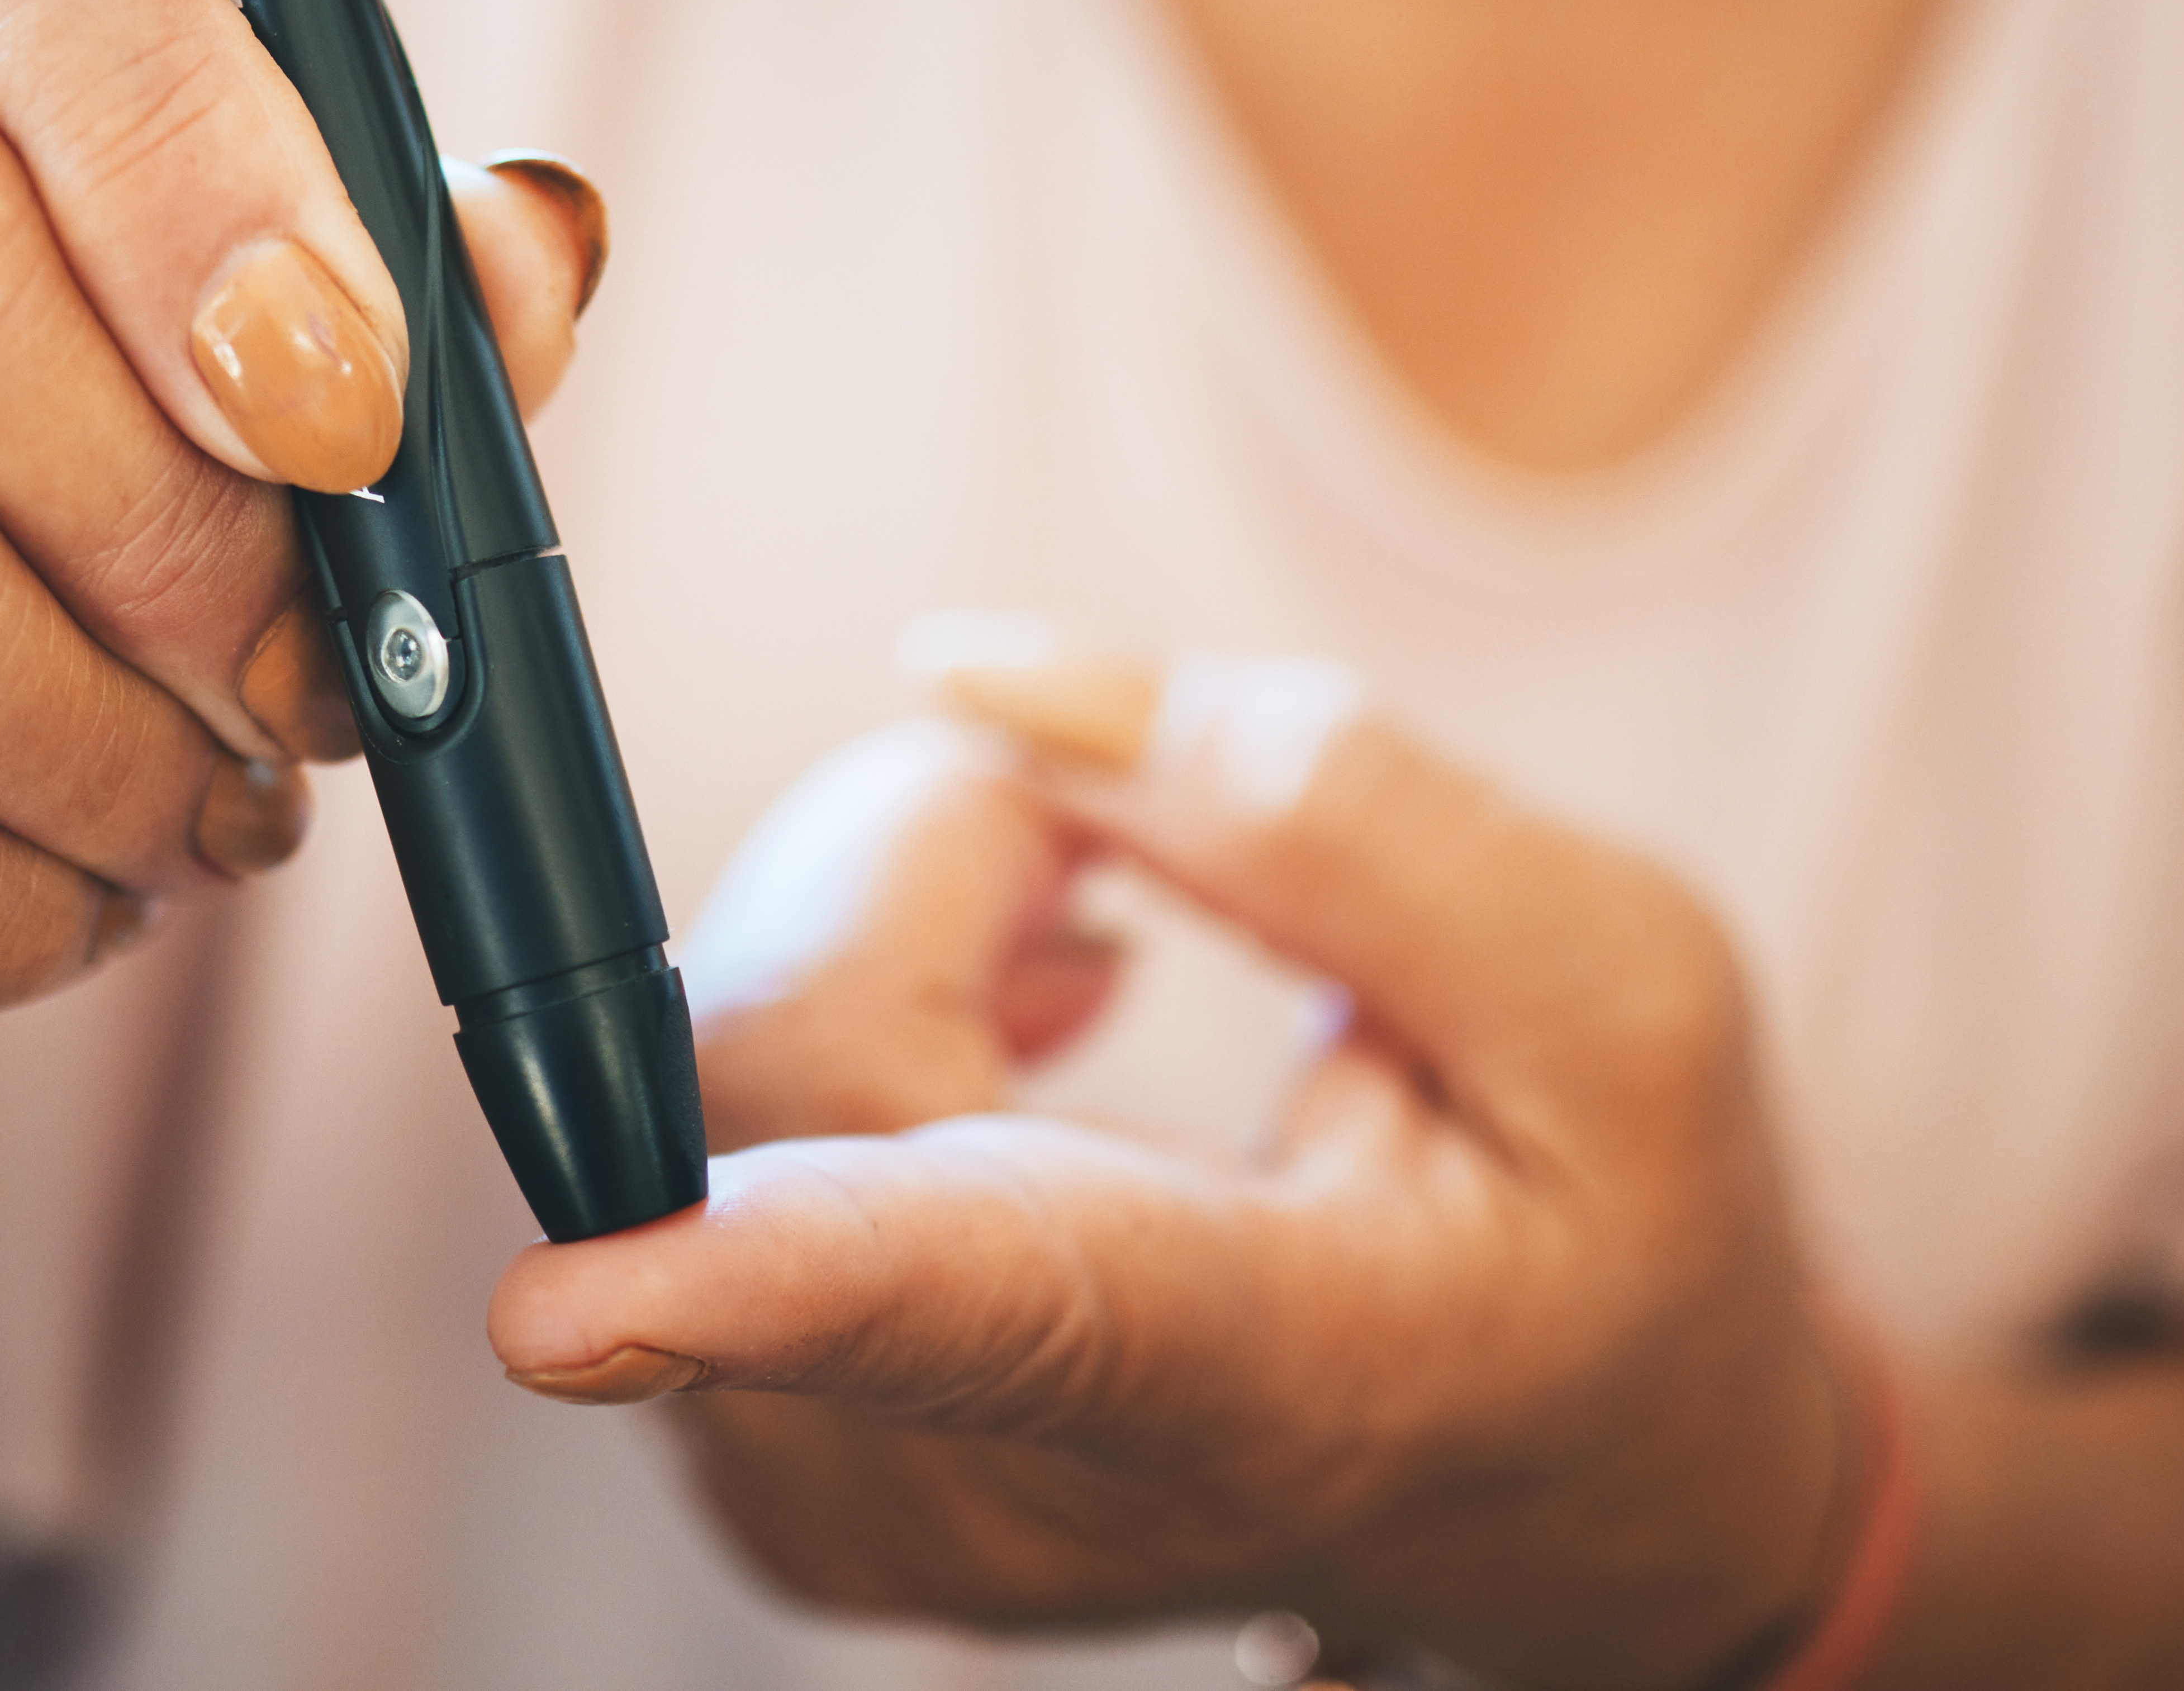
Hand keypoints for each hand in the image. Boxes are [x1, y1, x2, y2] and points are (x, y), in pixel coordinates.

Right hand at [0, 0, 604, 1178]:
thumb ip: (387, 303)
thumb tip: (526, 257)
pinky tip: (38, 898)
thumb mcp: (219, 397)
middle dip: (166, 506)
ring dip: (86, 737)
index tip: (355, 393)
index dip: (197, 135)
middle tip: (293, 667)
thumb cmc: (12, 565)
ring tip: (184, 802)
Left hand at [486, 633, 1856, 1690]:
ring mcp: (868, 1500)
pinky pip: (693, 1140)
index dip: (769, 1284)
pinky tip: (1004, 1062)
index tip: (562, 1308)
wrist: (1575, 1488)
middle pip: (787, 1064)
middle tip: (1120, 859)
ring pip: (709, 1081)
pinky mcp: (776, 1472)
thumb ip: (1327, 805)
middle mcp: (1022, 1477)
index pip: (995, 1313)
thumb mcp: (1621, 986)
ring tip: (1089, 968)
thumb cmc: (1610, 1220)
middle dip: (929, 850)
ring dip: (887, 934)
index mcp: (1270, 1373)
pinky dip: (836, 1030)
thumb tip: (984, 683)